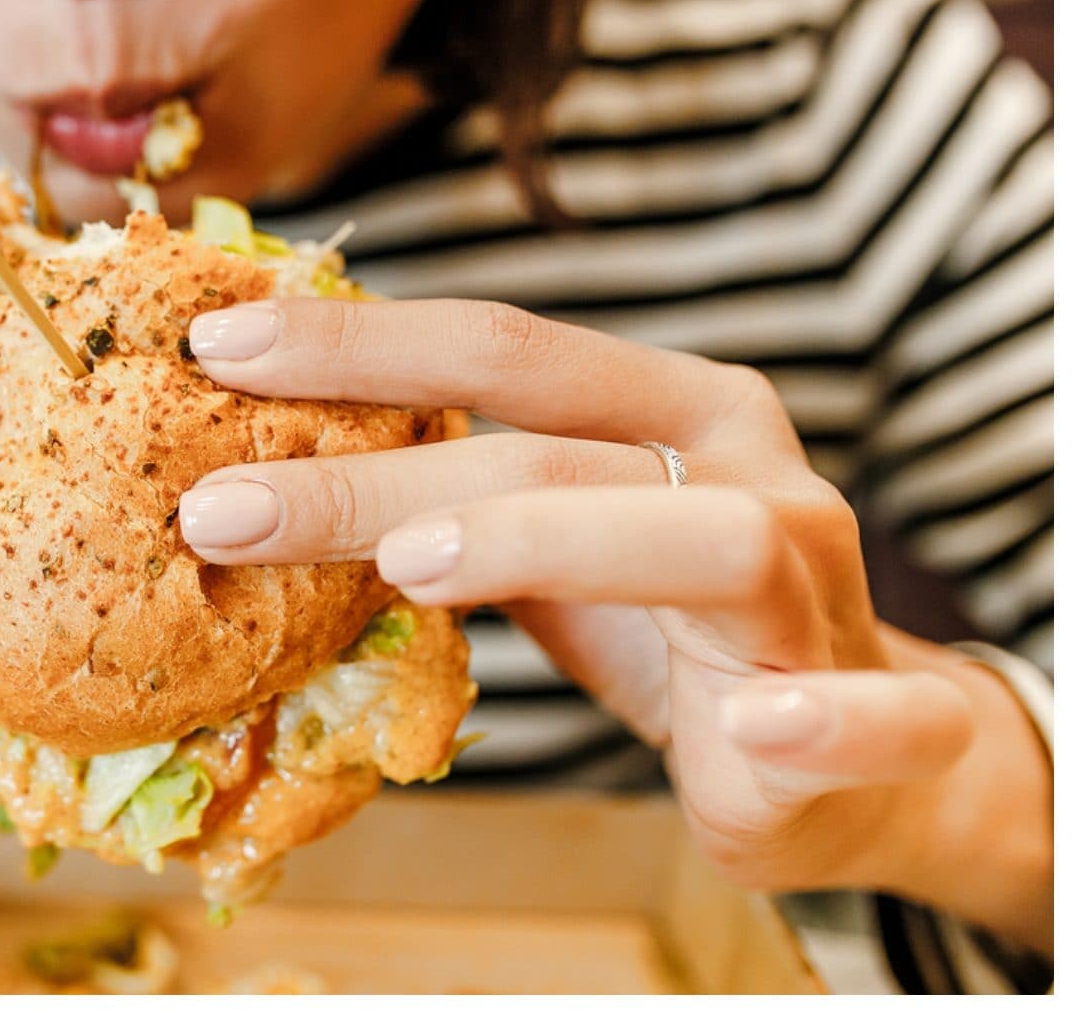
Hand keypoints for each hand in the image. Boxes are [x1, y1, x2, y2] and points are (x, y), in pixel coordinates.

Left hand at [176, 297, 1051, 950]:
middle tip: (221, 509)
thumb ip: (451, 505)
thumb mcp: (549, 550)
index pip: (504, 349)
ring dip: (548, 544)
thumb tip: (260, 478)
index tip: (215, 350)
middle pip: (553, 449)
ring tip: (410, 567)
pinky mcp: (884, 714)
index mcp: (673, 407)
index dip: (361, 344)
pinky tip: (750, 729)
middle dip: (376, 474)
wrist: (852, 754)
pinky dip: (820, 721)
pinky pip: (877, 713)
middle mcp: (750, 470)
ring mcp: (818, 586)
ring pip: (703, 540)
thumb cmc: (671, 625)